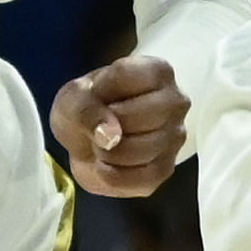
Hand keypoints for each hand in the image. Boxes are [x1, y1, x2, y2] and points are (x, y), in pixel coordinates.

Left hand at [51, 55, 190, 197]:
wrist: (86, 140)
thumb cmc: (86, 108)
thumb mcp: (73, 98)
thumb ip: (86, 110)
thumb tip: (111, 136)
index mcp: (157, 71)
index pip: (124, 76)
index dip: (99, 90)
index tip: (94, 95)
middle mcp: (176, 102)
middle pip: (136, 116)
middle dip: (105, 126)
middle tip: (98, 126)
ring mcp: (176, 137)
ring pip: (138, 150)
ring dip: (107, 153)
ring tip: (103, 145)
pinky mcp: (166, 169)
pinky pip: (137, 178)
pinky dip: (111, 175)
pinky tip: (108, 164)